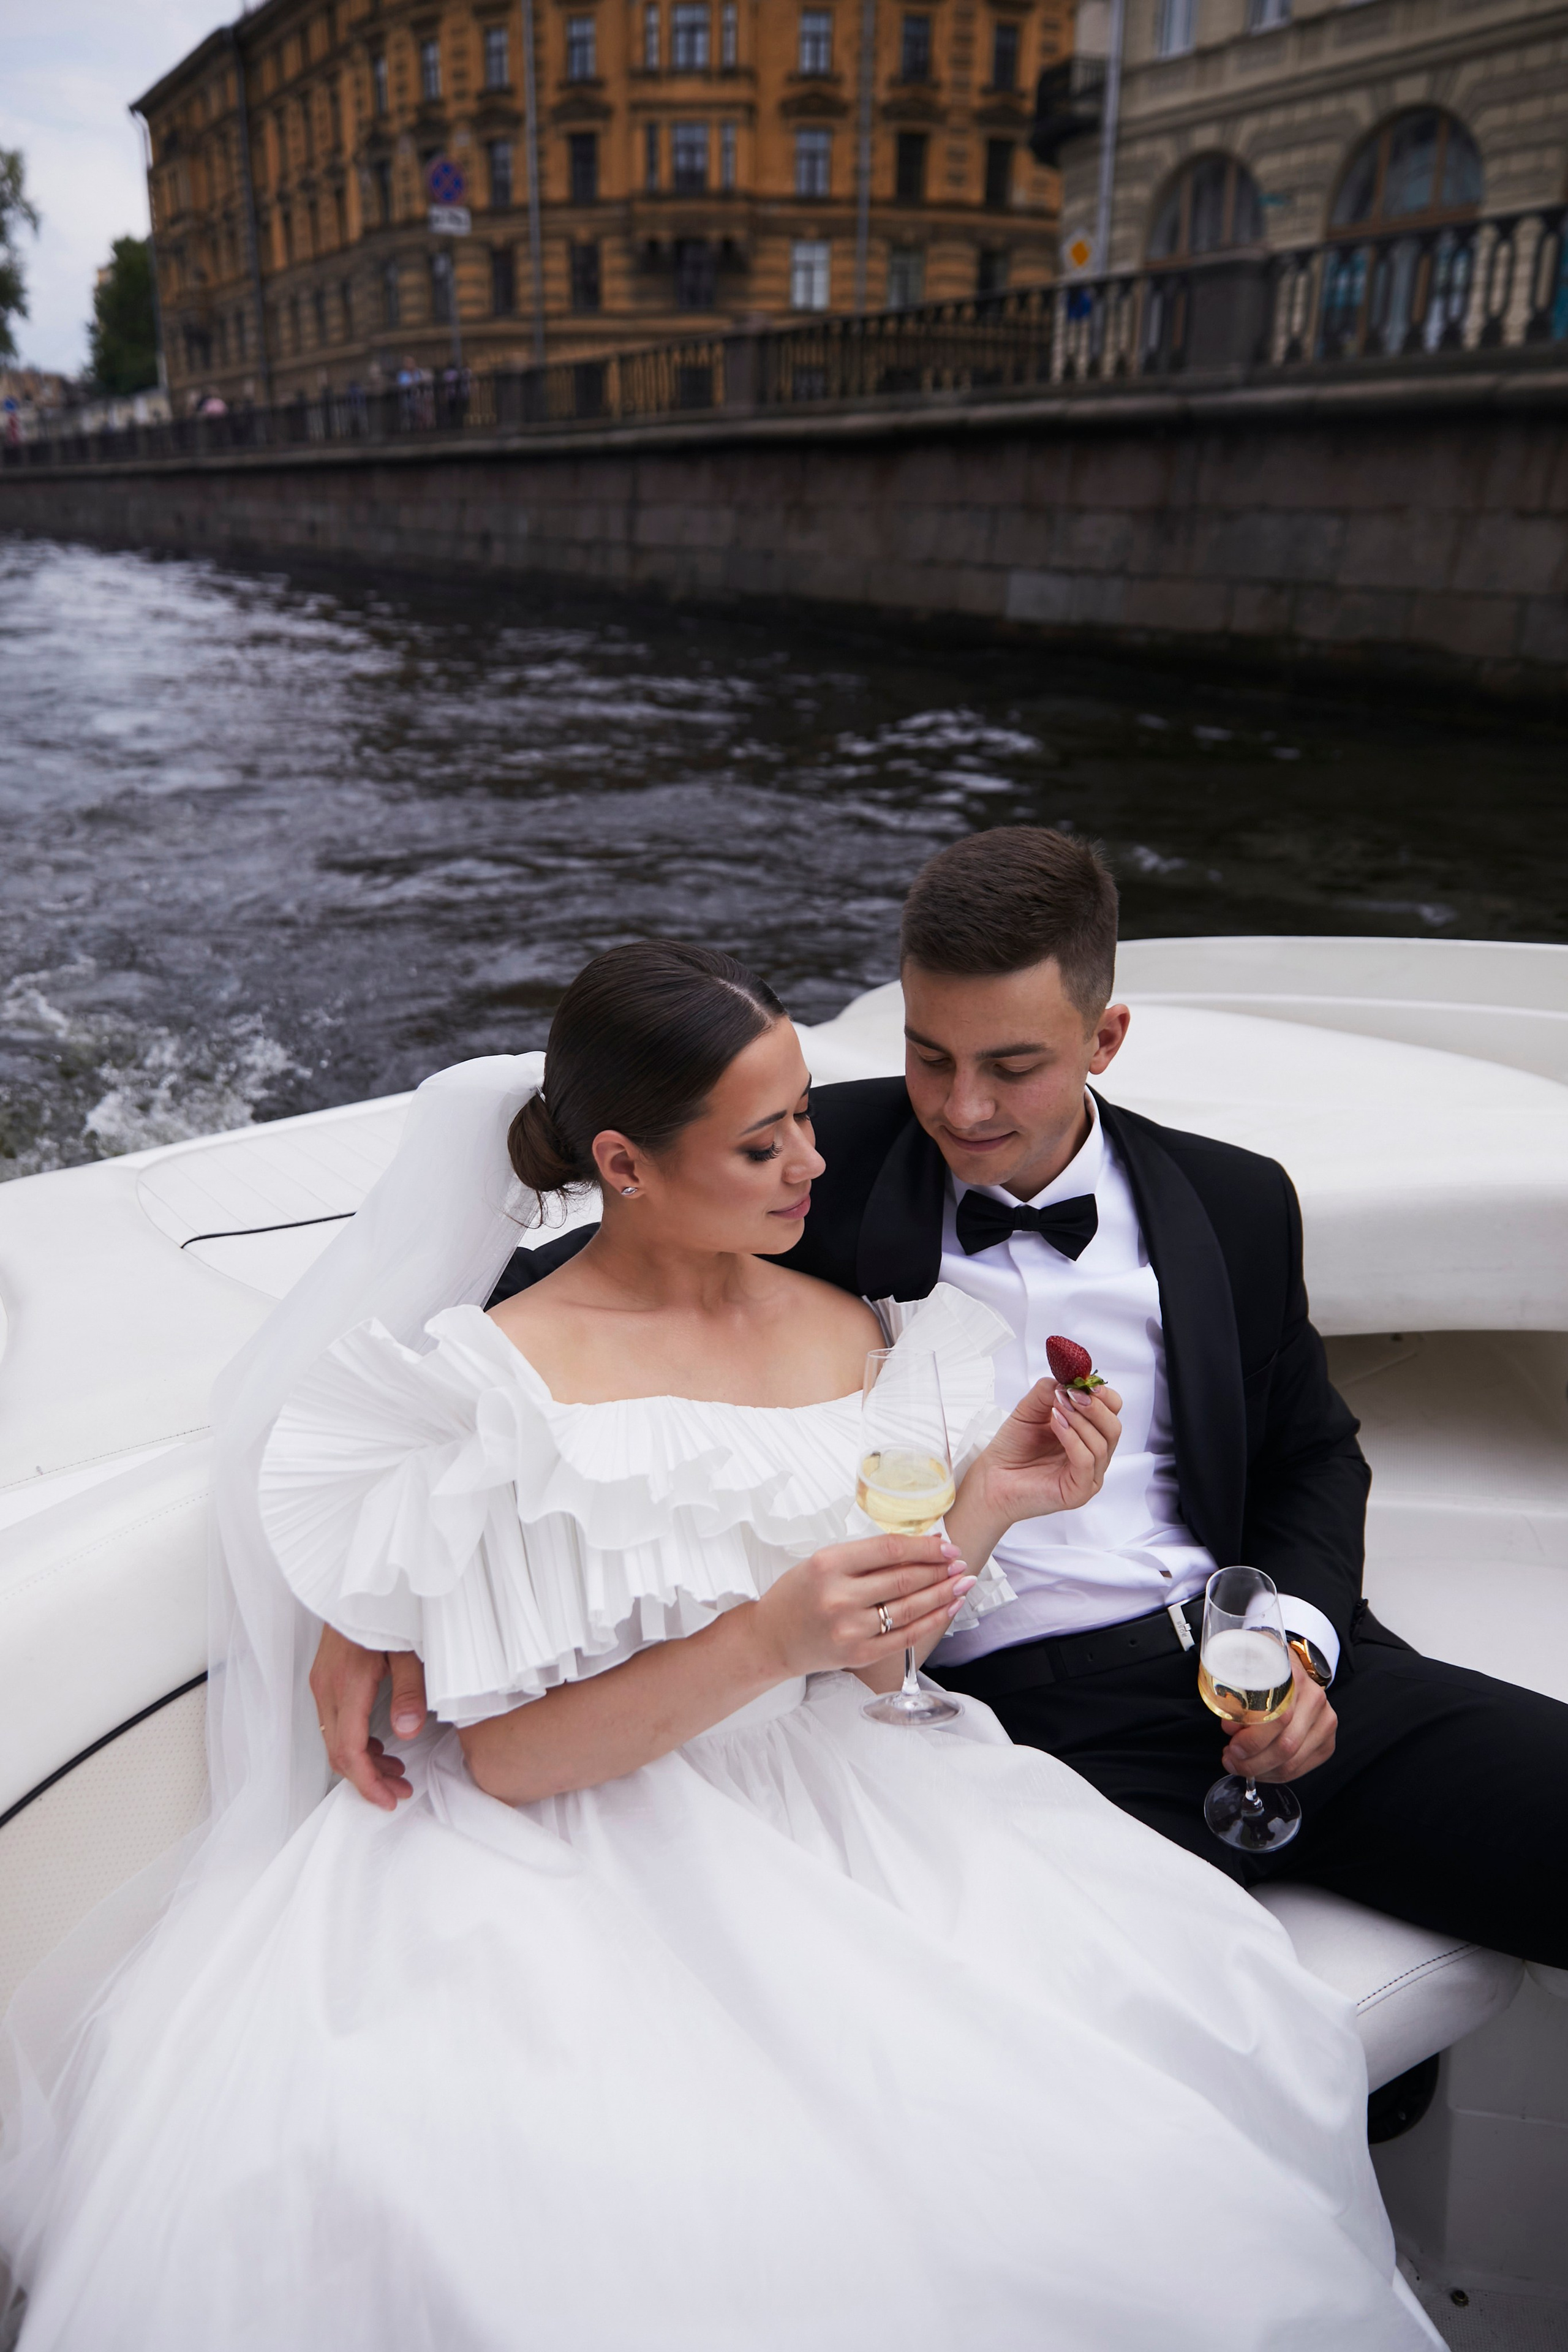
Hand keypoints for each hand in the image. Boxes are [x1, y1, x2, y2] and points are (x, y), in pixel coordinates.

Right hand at [309, 1624, 428, 1811]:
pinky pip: (333, 1724)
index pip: (349, 1751)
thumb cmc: (387, 1609)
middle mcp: (327, 1688)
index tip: (388, 1800)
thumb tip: (407, 1733)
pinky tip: (379, 1747)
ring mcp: (322, 1684)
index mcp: (347, 1685)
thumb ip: (409, 1690)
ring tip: (395, 1773)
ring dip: (362, 1763)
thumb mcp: (408, 1648)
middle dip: (367, 1780)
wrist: (357, 1583)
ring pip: (334, 1741)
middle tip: (399, 1792)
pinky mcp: (324, 1678)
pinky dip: (353, 1743)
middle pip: (338, 1753)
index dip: (367, 1783)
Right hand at [754, 1533, 975, 1680]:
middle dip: (939, 1570)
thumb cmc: (797, 1595)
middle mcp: (839, 1597)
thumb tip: (920, 1546)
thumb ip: (867, 1555)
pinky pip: (905, 1637)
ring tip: (962, 1583)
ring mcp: (850, 1629)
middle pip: (904, 1579)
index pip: (889, 1550)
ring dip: (942, 1594)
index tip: (946, 1545)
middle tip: (960, 1563)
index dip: (924, 1547)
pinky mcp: (859, 1654)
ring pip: (909, 1608)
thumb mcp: (823, 1562)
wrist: (771, 1639)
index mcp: (828, 1565)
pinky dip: (931, 1621)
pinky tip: (947, 1608)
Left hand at [975, 1376, 1124, 1526]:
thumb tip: (1066, 1379)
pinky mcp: (1079, 1492)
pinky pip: (1086, 1461)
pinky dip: (1073, 1439)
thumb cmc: (1011, 1449)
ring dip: (1080, 1420)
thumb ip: (1047, 1392)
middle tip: (1072, 1395)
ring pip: (1102, 1443)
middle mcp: (1093, 1455)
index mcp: (1087, 1435)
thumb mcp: (1029, 1410)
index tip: (1085, 1383)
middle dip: (1094, 1407)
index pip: (1112, 1412)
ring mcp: (1088, 1476)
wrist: (992, 1478)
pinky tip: (1057, 1425)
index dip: (1104, 1396)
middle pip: (1113, 1427)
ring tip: (1057, 1408)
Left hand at [1222, 1651, 1337, 1782]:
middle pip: (1286, 1746)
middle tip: (1232, 1761)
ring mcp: (1325, 1722)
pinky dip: (1275, 1774)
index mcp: (1295, 1680)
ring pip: (1292, 1763)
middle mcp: (1315, 1700)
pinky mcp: (1327, 1742)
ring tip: (1241, 1765)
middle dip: (1252, 1762)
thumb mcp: (1246, 1677)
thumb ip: (1237, 1702)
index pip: (1277, 1719)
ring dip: (1261, 1771)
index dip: (1251, 1740)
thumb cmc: (1266, 1674)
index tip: (1231, 1748)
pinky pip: (1299, 1769)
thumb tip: (1230, 1730)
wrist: (1294, 1670)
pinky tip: (1260, 1769)